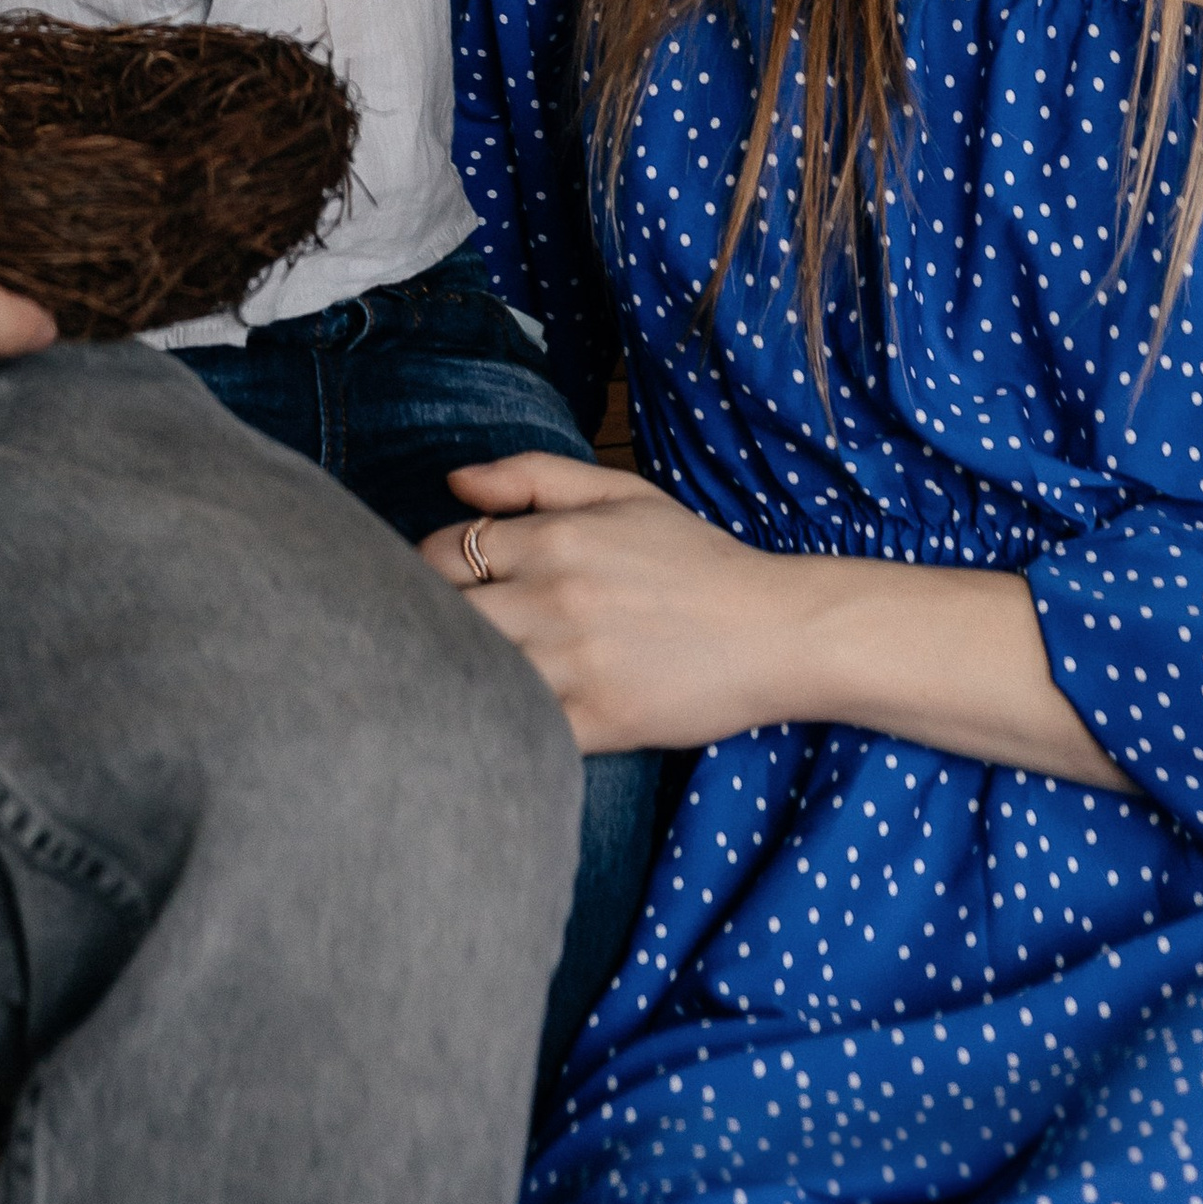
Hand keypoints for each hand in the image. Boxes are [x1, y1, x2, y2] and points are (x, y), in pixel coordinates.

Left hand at [421, 448, 796, 753]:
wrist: (774, 630)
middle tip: (440, 631)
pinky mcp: (596, 723)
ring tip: (459, 673)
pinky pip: (518, 726)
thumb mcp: (619, 493)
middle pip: (444, 615)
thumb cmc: (693, 558)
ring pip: (473, 672)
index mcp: (554, 539)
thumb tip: (453, 483)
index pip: (443, 553)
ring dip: (458, 672)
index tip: (441, 584)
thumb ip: (530, 476)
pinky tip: (500, 713)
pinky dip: (499, 721)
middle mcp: (554, 599)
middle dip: (430, 620)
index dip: (428, 569)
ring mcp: (573, 665)